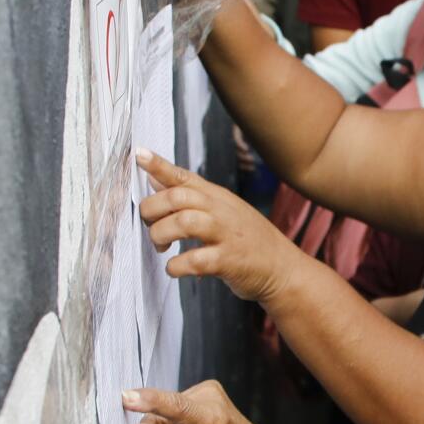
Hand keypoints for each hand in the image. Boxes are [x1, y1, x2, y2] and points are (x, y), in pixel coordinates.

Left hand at [137, 149, 299, 303]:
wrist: (283, 269)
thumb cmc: (248, 240)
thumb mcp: (222, 210)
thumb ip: (189, 195)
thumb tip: (153, 178)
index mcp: (217, 197)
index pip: (184, 177)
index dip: (159, 165)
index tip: (139, 154)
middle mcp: (222, 211)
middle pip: (178, 197)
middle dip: (153, 209)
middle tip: (150, 225)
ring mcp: (226, 235)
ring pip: (184, 223)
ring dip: (161, 234)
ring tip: (161, 247)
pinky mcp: (229, 261)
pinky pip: (195, 260)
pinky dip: (176, 265)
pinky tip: (175, 268)